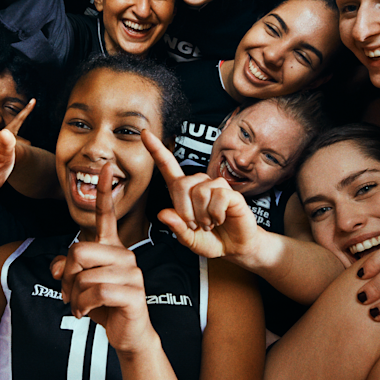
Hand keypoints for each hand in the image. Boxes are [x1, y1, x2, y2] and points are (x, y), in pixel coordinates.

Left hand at [50, 162, 154, 354]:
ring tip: (81, 307)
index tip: (105, 168)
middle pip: (78, 251)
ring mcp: (131, 271)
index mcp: (112, 247)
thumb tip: (58, 267)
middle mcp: (124, 254)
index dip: (104, 192)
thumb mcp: (79, 286)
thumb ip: (66, 270)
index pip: (106, 215)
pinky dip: (83, 306)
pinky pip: (96, 292)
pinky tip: (87, 314)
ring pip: (84, 276)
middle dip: (67, 278)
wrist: (128, 334)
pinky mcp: (133, 291)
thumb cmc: (105, 306)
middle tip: (71, 295)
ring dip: (74, 298)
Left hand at [143, 130, 259, 258]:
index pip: (168, 166)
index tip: (145, 133)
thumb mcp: (188, 239)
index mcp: (183, 192)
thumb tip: (163, 214)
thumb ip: (176, 228)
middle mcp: (198, 184)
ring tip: (209, 222)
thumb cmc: (210, 239)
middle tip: (196, 224)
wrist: (234, 246)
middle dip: (185, 211)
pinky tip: (220, 218)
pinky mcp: (230, 192)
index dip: (156, 150)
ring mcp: (215, 186)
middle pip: (182, 184)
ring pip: (200, 192)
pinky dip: (216, 214)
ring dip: (203, 215)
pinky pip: (218, 196)